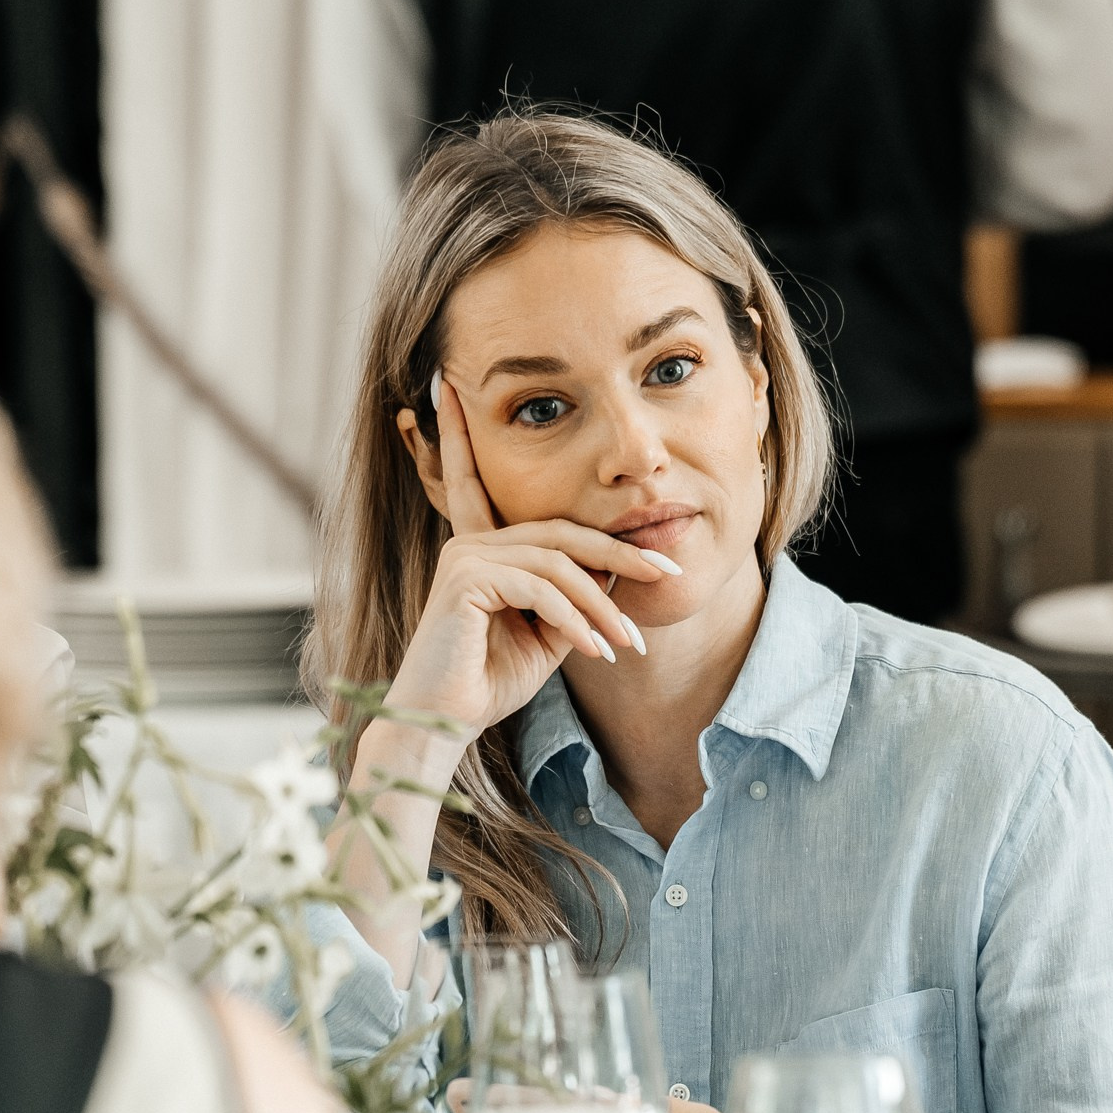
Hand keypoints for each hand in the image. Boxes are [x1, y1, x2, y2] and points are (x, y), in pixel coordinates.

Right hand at [373, 374, 676, 758]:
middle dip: (618, 552)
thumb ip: (573, 595)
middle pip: (560, 532)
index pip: (489, 488)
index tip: (458, 391)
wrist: (446, 721)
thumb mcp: (548, 632)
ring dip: (602, 606)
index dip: (473, 439)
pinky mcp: (465, 580)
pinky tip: (596, 650)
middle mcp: (471, 542)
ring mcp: (465, 557)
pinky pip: (540, 588)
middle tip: (666, 572)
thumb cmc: (490, 679)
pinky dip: (575, 619)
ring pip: (558, 563)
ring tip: (628, 644)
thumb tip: (614, 566)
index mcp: (483, 547)